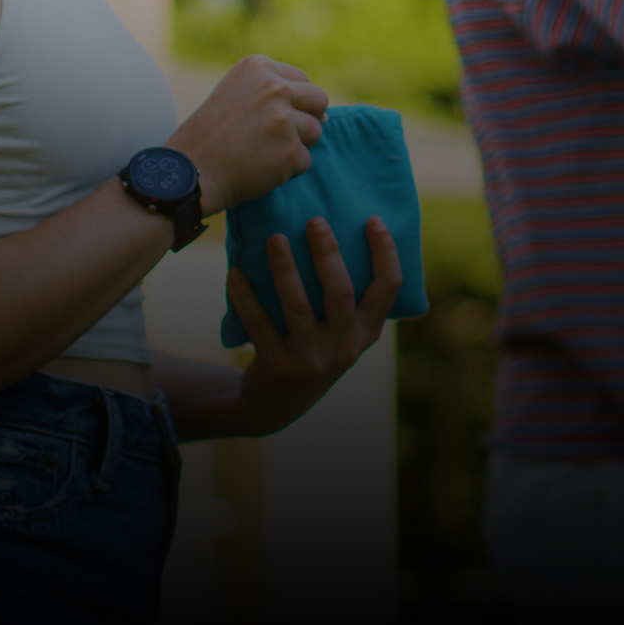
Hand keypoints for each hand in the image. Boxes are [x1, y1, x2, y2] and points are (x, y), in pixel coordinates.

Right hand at [168, 56, 327, 213]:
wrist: (187, 172)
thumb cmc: (209, 137)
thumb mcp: (235, 95)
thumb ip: (274, 93)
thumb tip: (325, 113)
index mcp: (258, 67)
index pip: (301, 80)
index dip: (290, 103)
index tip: (266, 118)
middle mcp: (273, 87)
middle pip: (318, 99)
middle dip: (304, 119)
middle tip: (274, 137)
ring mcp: (284, 119)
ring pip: (315, 131)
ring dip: (295, 145)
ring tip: (261, 152)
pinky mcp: (290, 150)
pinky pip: (305, 160)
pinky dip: (287, 170)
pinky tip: (259, 168)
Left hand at [224, 216, 401, 435]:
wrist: (277, 404)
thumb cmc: (312, 349)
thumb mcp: (339, 332)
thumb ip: (344, 297)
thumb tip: (332, 228)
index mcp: (366, 332)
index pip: (388, 289)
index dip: (384, 253)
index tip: (372, 219)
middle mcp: (345, 347)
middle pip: (340, 291)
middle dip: (327, 253)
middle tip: (314, 221)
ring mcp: (311, 360)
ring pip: (297, 306)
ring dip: (284, 268)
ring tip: (275, 238)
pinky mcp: (278, 366)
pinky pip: (260, 324)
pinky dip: (245, 297)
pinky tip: (235, 272)